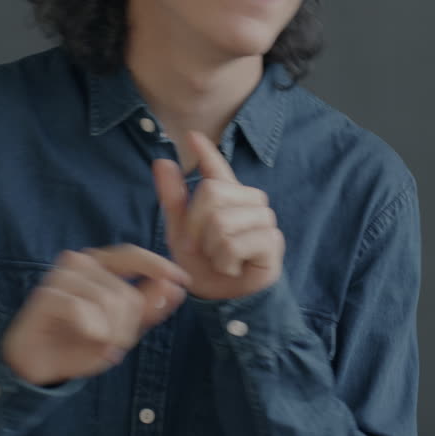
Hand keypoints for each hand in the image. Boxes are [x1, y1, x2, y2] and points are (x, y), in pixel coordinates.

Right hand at [1, 244, 189, 385]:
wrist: (36, 364)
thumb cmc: (78, 341)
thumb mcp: (121, 328)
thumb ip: (147, 307)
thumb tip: (177, 287)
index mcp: (99, 265)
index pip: (133, 255)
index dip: (158, 266)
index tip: (183, 280)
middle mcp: (80, 263)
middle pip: (127, 293)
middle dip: (127, 327)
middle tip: (114, 344)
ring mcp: (61, 277)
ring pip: (109, 302)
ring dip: (110, 333)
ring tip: (98, 343)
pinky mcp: (46, 295)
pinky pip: (85, 311)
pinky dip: (92, 332)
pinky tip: (85, 337)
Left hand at [154, 131, 284, 300]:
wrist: (223, 299)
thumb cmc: (205, 266)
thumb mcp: (181, 233)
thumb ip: (173, 199)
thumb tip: (162, 161)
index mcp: (226, 196)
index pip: (217, 167)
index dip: (205, 151)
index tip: (191, 136)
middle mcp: (249, 201)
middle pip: (211, 192)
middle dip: (196, 228)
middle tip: (203, 249)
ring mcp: (264, 219)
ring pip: (221, 220)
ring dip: (211, 249)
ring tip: (220, 259)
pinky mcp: (272, 241)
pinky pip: (233, 243)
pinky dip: (224, 261)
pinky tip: (233, 267)